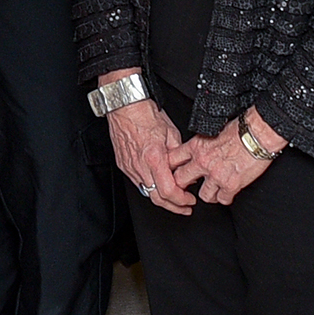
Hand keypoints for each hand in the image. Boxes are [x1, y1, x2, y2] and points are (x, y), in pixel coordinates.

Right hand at [102, 82, 198, 211]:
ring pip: (146, 192)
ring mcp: (130, 167)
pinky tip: (158, 185)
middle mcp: (140, 166)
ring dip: (162, 198)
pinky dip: (150, 188)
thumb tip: (185, 167)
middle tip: (184, 207)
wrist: (125, 107)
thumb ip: (178, 154)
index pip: (169, 191)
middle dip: (174, 207)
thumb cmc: (146, 115)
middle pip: (157, 198)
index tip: (190, 200)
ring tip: (174, 198)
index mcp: (154, 158)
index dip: (181, 200)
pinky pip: (138, 183)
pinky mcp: (124, 165)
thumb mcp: (171, 133)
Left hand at [180, 112, 283, 205]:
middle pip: (180, 181)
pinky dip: (226, 197)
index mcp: (197, 146)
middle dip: (184, 186)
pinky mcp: (231, 185)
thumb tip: (198, 151)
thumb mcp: (213, 131)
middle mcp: (203, 161)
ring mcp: (216, 175)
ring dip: (209, 193)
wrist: (258, 134)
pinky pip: (223, 200)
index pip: (172, 160)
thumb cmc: (240, 129)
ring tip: (215, 189)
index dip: (171, 168)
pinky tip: (229, 192)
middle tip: (190, 187)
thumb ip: (202, 144)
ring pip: (203, 195)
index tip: (174, 172)